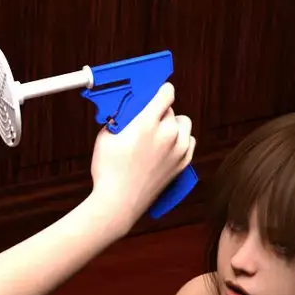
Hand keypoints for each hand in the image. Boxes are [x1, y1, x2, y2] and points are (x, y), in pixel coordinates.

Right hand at [90, 82, 194, 234]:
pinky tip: (168, 144)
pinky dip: (182, 140)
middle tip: (147, 120)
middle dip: (160, 112)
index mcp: (147, 124)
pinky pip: (190, 142)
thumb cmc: (108, 172)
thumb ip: (119, 119)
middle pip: (172, 110)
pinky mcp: (182, 165)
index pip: (167, 93)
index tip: (156, 93)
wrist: (118, 204)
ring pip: (184, 124)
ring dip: (174, 125)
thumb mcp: (105, 137)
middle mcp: (167, 135)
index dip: (161, 91)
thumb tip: (126, 112)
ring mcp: (177, 150)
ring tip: (159, 133)